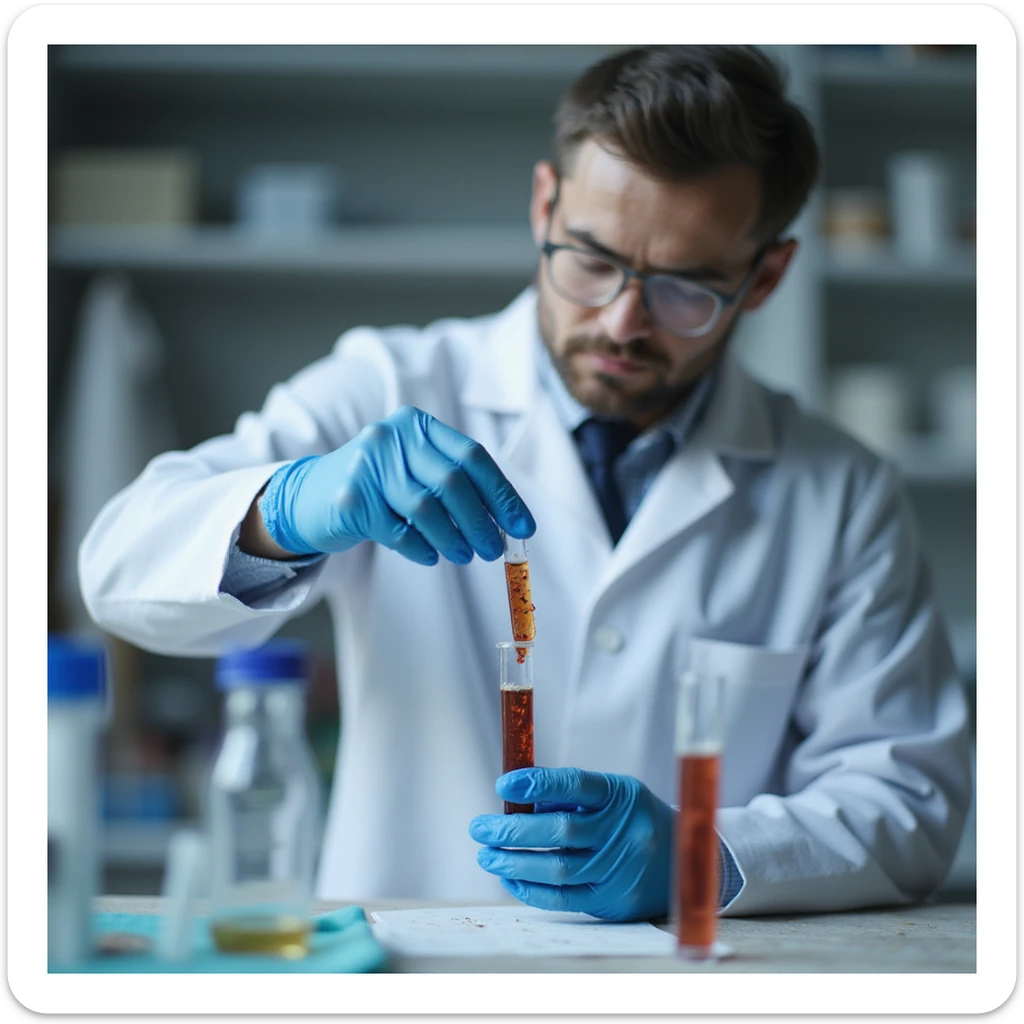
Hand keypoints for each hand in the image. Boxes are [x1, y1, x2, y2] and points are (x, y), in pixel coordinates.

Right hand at [261, 405, 534, 560]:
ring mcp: (366, 466)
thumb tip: (507, 522)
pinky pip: (397, 531)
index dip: (502, 495)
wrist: (309, 496)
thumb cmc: (378, 487)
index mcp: (417, 425)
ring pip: (426, 508)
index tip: (524, 526)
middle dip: (481, 522)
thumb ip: (456, 487)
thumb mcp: (414, 470)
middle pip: (452, 482)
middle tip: (493, 550)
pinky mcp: (349, 500)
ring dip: (453, 539)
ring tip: (464, 556)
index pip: (472, 457)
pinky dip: (420, 548)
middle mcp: (391, 437)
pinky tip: (430, 555)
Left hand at [469, 767, 674, 921]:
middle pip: (561, 830)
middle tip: (479, 828)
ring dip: (514, 863)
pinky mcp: (614, 900)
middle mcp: (624, 831)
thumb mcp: (611, 795)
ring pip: (558, 868)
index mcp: (621, 795)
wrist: (682, 860)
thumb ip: (569, 796)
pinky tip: (510, 879)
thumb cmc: (630, 819)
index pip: (575, 785)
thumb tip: (516, 801)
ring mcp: (620, 869)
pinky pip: (564, 898)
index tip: (503, 785)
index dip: (537, 784)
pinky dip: (531, 890)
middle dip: (513, 830)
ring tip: (487, 856)